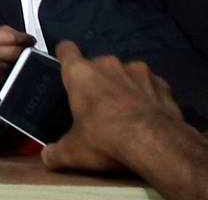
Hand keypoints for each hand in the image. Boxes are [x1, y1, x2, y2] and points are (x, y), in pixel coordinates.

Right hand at [0, 25, 33, 84]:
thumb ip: (2, 33)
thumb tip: (21, 36)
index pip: (11, 38)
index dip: (24, 38)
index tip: (30, 39)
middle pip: (16, 53)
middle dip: (24, 50)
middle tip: (27, 48)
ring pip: (13, 64)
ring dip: (15, 61)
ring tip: (7, 57)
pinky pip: (7, 74)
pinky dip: (8, 70)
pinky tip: (1, 66)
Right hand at [42, 40, 183, 172]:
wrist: (156, 144)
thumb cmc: (105, 139)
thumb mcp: (73, 152)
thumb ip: (56, 152)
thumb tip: (45, 157)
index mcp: (80, 73)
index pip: (66, 50)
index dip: (65, 56)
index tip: (65, 65)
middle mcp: (108, 64)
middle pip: (97, 65)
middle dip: (97, 81)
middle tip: (98, 106)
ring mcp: (138, 70)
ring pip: (125, 73)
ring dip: (124, 86)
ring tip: (127, 112)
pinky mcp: (162, 82)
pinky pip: (150, 85)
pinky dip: (148, 95)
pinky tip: (150, 115)